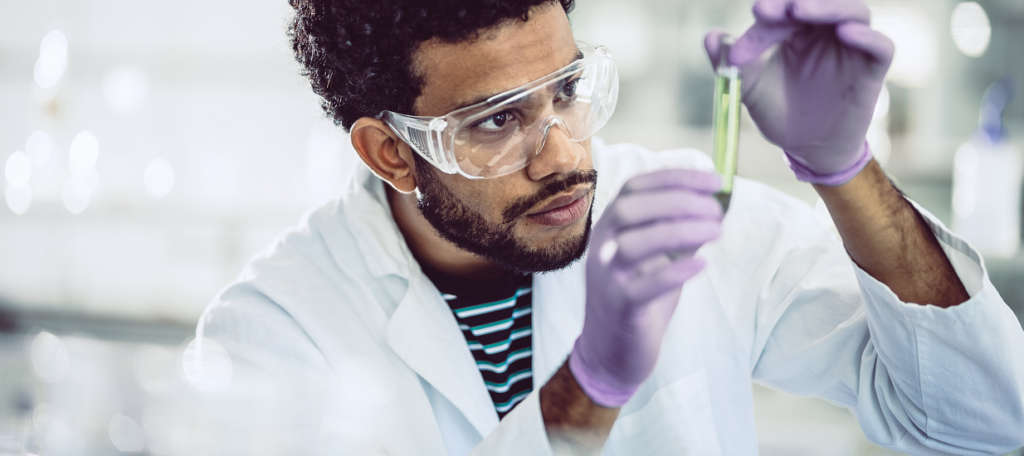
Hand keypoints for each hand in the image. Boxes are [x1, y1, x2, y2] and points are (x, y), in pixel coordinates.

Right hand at [569, 169, 722, 406]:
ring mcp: (607, 277)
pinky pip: (643, 287)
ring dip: (680, 232)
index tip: (715, 181)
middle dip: (679, 201)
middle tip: (717, 211)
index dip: (676, 178)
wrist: (609, 354)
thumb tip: (716, 207)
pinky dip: (674, 273)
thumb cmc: (637, 300)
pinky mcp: (619, 308)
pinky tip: (701, 266)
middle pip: (631, 208)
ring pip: (634, 244)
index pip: (636, 187)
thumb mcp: (658, 259)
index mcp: (610, 228)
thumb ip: (679, 233)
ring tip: (717, 232)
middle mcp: (602, 247)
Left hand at [703, 0, 893, 184]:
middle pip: (824, 0)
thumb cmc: (778, 109)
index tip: (756, 12)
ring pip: (854, 12)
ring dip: (829, 7)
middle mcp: (826, 31)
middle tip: (774, 8)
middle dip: (797, 0)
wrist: (803, 148)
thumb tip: (709, 37)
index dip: (773, 7)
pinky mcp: (871, 72)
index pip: (788, 6)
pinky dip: (867, 37)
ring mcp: (851, 49)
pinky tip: (847, 32)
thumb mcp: (748, 85)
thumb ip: (728, 61)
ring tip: (801, 9)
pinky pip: (881, 47)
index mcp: (797, 28)